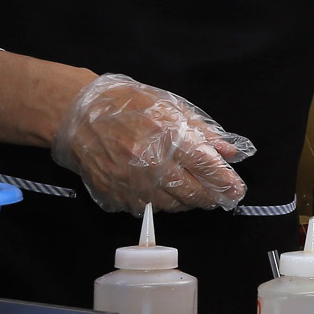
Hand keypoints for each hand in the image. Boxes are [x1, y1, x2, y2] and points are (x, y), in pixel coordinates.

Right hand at [49, 73, 250, 214]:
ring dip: (187, 201)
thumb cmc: (125, 105)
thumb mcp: (169, 107)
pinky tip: (163, 191)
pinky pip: (145, 208)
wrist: (77, 114)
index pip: (206, 167)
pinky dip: (160, 203)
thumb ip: (202, 131)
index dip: (225, 181)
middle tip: (220, 196)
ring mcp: (130, 183)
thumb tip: (229, 152)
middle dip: (210, 197)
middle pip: (192, 192)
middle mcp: (149, 164)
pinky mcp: (114, 195)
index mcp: (167, 137)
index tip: (237, 190)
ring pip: (170, 205)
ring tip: (193, 192)